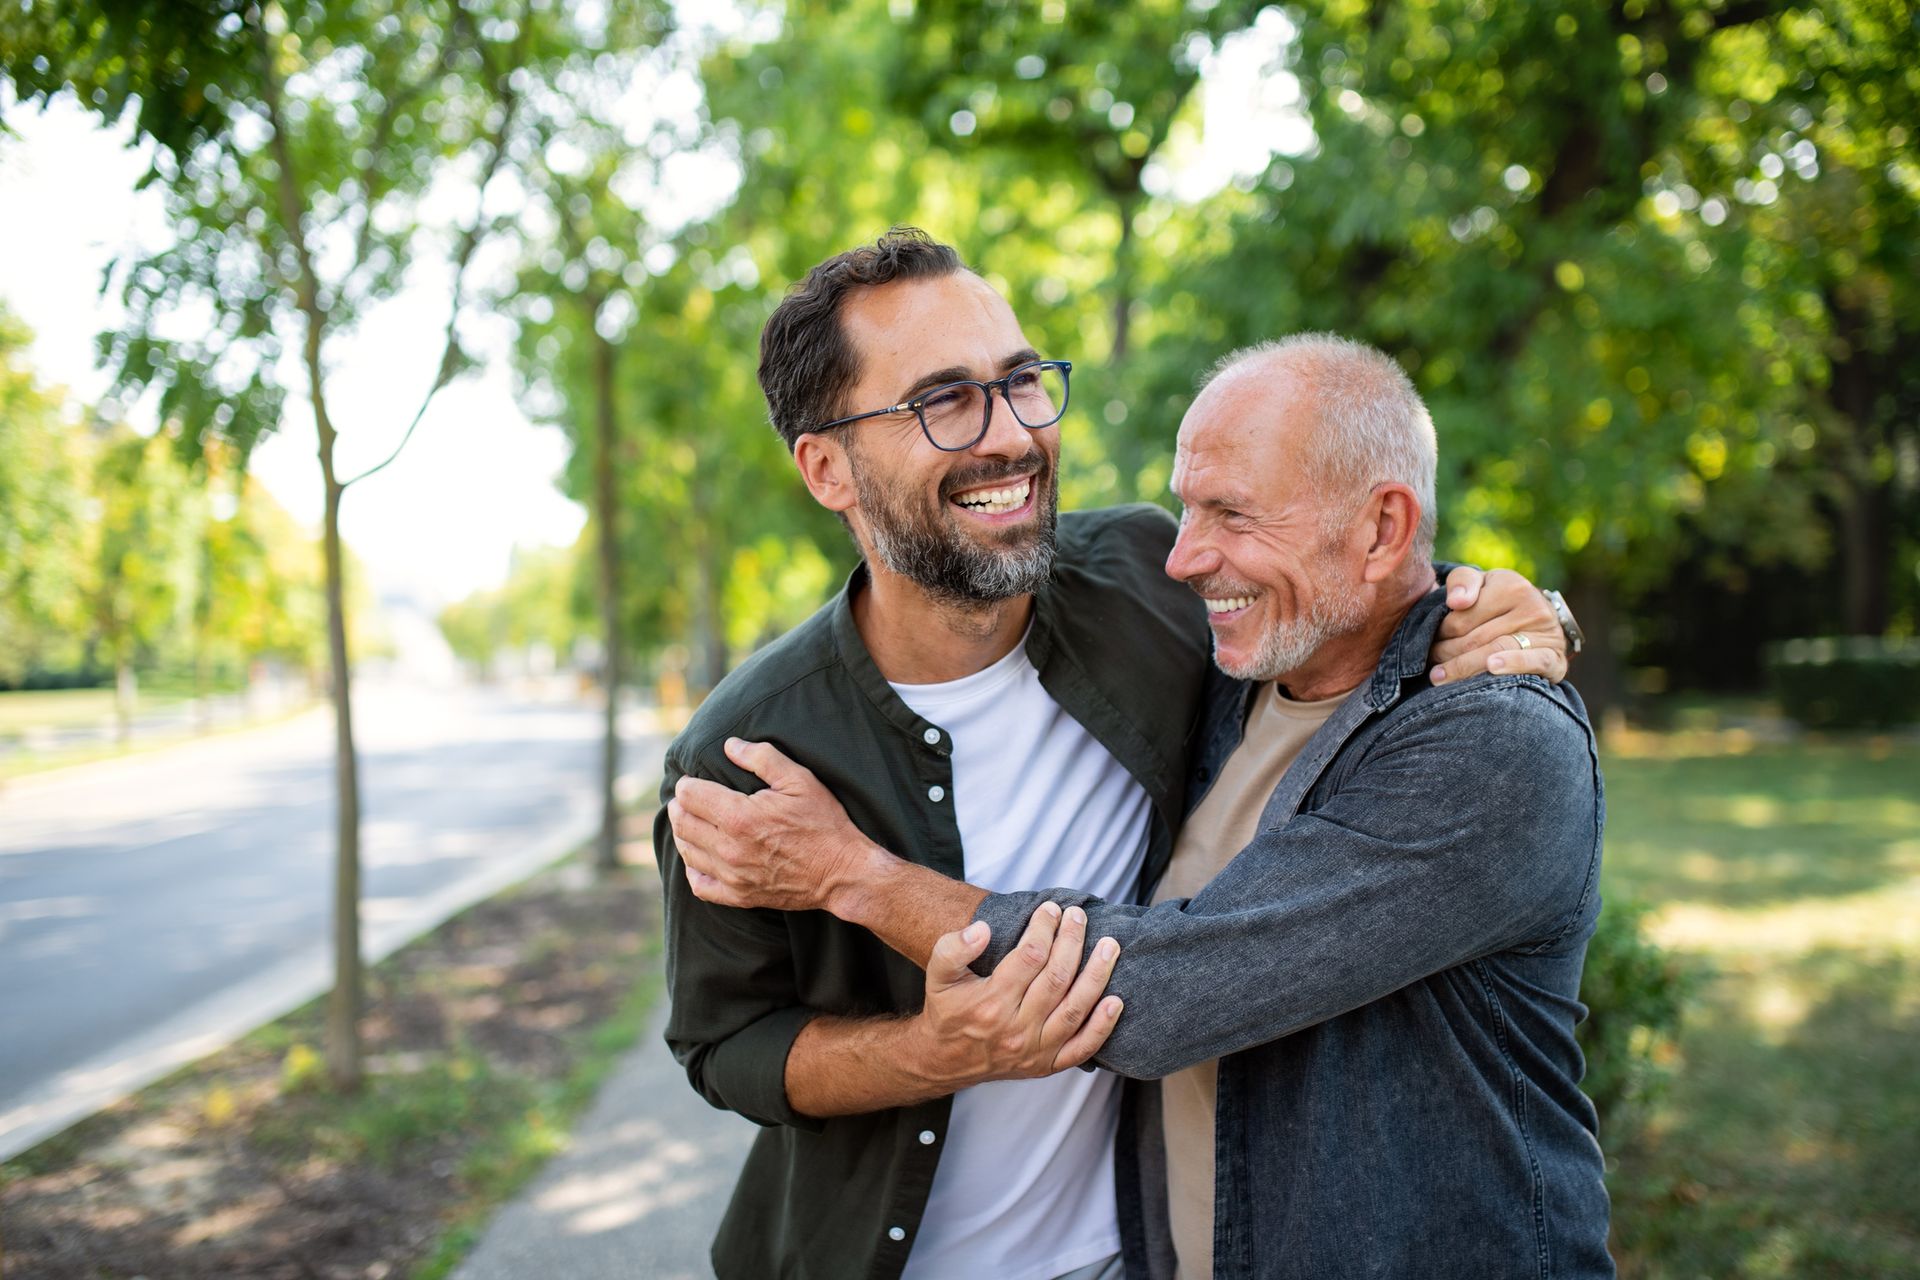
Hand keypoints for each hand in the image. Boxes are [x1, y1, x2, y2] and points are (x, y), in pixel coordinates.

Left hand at [668, 738, 873, 912]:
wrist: (842, 872)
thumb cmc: (823, 823)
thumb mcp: (800, 780)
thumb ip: (762, 757)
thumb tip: (730, 745)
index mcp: (740, 816)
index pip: (689, 795)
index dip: (688, 783)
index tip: (694, 779)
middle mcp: (729, 847)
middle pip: (682, 822)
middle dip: (681, 805)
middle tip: (688, 798)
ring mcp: (732, 875)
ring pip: (687, 852)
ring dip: (684, 833)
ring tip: (691, 822)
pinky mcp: (739, 896)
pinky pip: (700, 885)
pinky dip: (692, 869)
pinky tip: (699, 857)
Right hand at [913, 903, 1122, 1088]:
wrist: (946, 1060)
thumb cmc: (947, 1010)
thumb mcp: (938, 975)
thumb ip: (954, 948)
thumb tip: (983, 929)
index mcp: (990, 1002)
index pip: (1030, 956)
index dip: (1045, 928)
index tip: (1051, 909)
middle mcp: (1016, 1028)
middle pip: (1057, 978)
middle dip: (1073, 941)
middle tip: (1079, 916)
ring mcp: (1035, 1050)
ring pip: (1075, 1009)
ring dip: (1097, 975)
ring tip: (1109, 946)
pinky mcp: (1047, 1065)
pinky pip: (1082, 1048)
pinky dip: (1102, 1026)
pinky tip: (1116, 1001)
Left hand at [1430, 566, 1569, 685]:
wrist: (1540, 619)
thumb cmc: (1498, 600)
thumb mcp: (1480, 583)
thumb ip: (1462, 582)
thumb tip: (1456, 602)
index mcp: (1510, 585)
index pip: (1463, 617)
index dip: (1440, 632)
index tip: (1430, 640)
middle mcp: (1532, 606)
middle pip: (1476, 638)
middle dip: (1447, 653)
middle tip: (1431, 663)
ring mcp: (1547, 632)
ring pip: (1496, 651)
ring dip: (1464, 667)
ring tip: (1439, 677)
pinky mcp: (1555, 657)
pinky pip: (1533, 661)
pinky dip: (1512, 664)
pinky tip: (1492, 668)